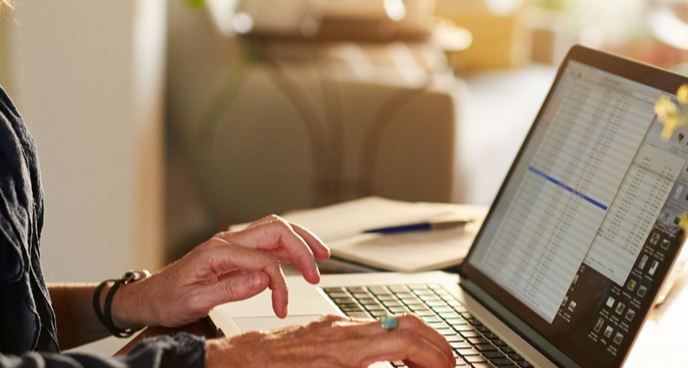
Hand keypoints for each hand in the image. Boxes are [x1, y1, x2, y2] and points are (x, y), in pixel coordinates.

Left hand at [113, 215, 330, 327]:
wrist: (148, 297)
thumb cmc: (166, 299)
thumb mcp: (194, 301)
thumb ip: (230, 289)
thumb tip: (264, 279)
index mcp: (218, 251)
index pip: (264, 260)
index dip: (279, 284)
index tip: (282, 306)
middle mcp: (227, 242)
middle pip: (276, 230)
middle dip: (302, 247)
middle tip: (317, 271)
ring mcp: (231, 245)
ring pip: (274, 231)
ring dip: (299, 241)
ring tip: (320, 257)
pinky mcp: (234, 253)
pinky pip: (266, 242)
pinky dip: (286, 248)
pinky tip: (298, 258)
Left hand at [205, 314, 454, 367]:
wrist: (235, 365)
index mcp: (346, 350)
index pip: (408, 342)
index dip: (436, 357)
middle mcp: (344, 332)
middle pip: (407, 324)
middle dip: (436, 344)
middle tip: (451, 364)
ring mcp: (335, 326)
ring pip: (390, 324)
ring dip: (417, 343)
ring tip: (429, 363)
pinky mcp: (326, 328)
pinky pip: (370, 328)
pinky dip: (394, 341)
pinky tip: (395, 358)